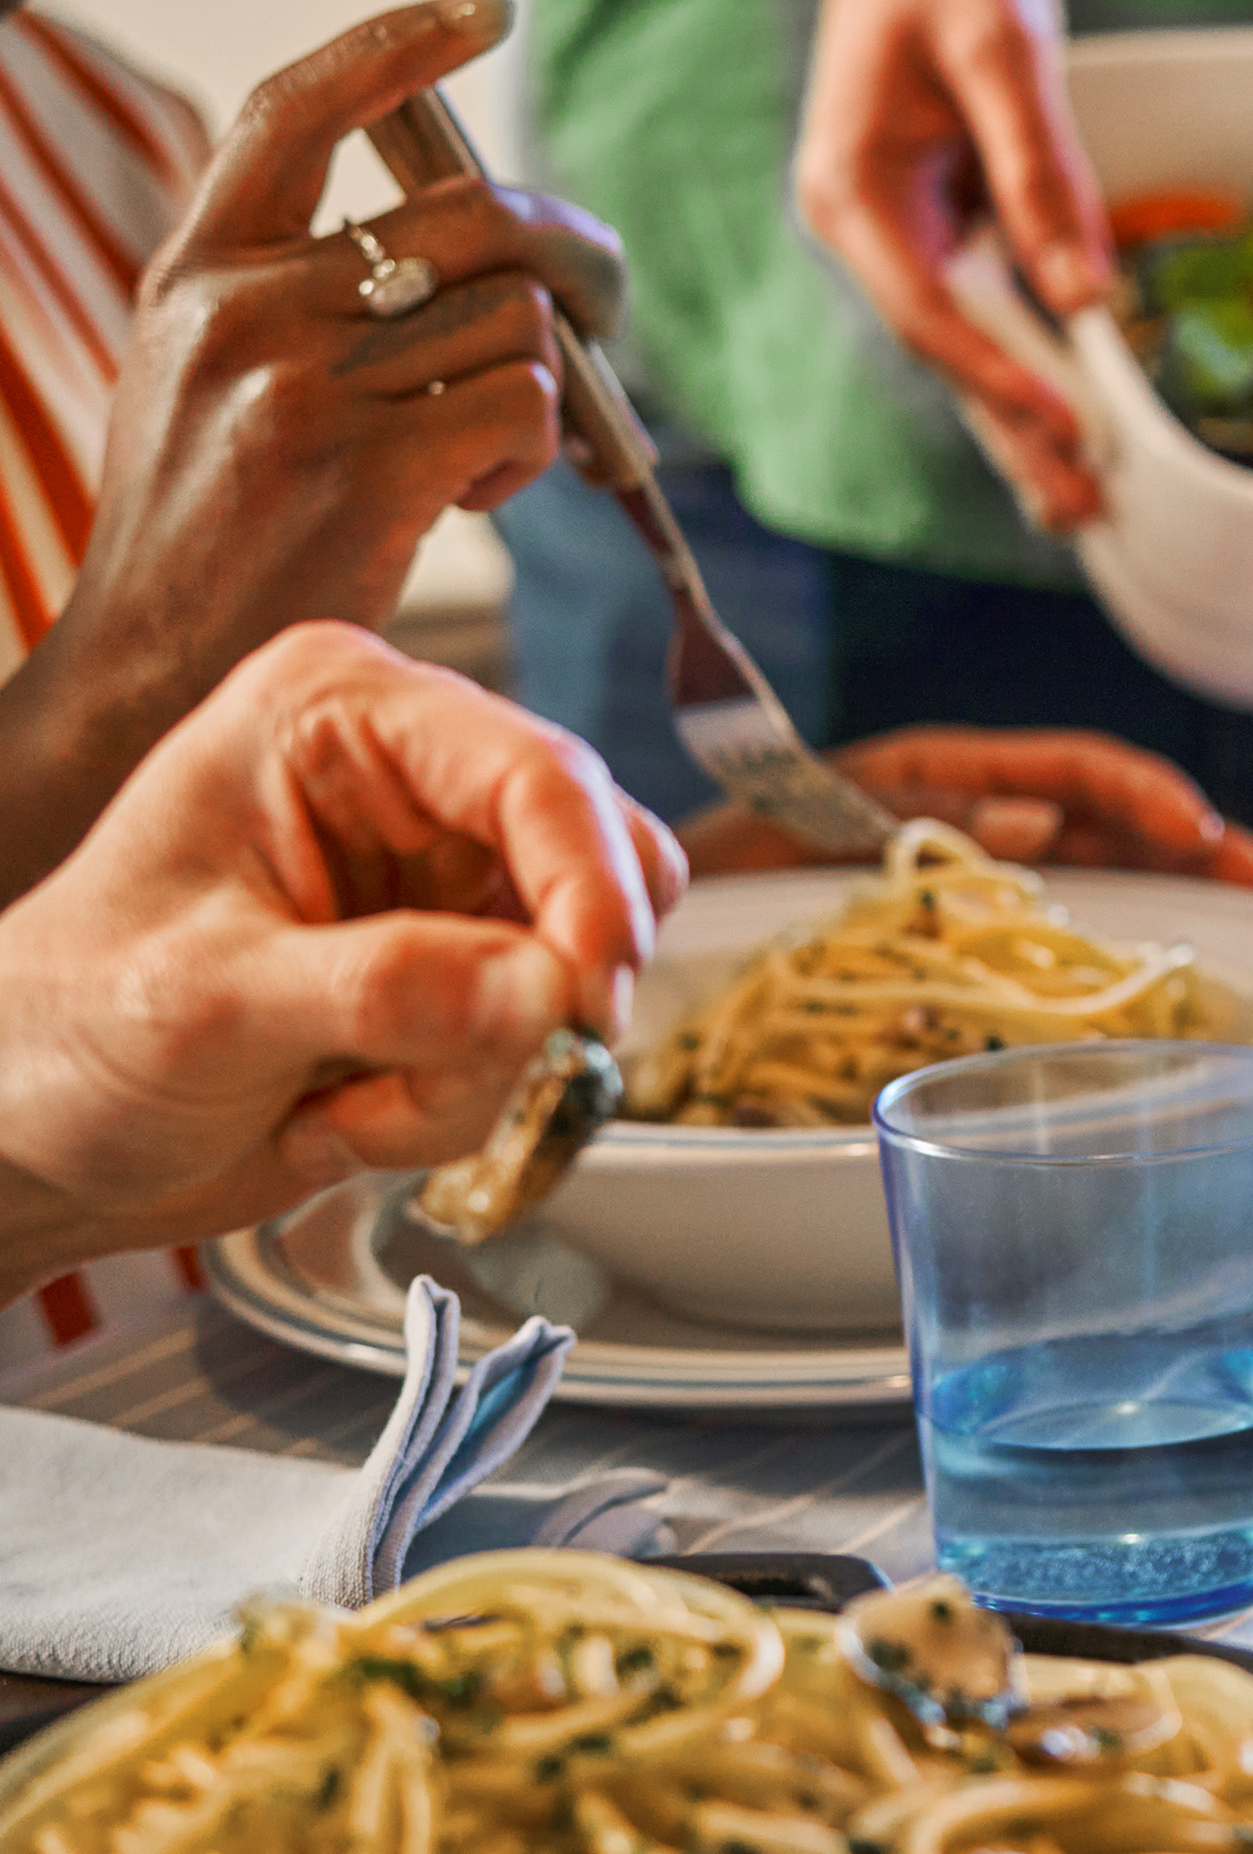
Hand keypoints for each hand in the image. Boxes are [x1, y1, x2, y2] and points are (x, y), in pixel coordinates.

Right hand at [0, 0, 626, 891]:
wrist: (157, 674)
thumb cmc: (222, 530)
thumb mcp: (212, 378)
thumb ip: (305, 294)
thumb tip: (485, 236)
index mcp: (197, 271)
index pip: (294, 109)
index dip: (397, 45)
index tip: (485, 12)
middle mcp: (239, 309)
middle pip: (477, 214)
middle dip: (577, 256)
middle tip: (605, 311)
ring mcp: (297, 385)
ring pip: (518, 317)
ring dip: (543, 385)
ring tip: (481, 451)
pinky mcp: (362, 466)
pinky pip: (525, 401)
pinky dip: (539, 448)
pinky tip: (480, 493)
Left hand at [0, 624, 681, 1273]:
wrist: (27, 1138)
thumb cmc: (60, 1034)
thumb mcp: (203, 1006)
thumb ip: (381, 990)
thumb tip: (546, 989)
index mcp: (336, 715)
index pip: (536, 774)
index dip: (589, 891)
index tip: (587, 1005)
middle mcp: (412, 778)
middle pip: (596, 864)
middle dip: (529, 999)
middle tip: (456, 1078)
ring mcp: (446, 877)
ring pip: (584, 964)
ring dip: (495, 1065)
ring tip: (360, 1100)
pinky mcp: (466, 967)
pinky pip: (551, 1036)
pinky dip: (480, 1098)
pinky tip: (360, 1110)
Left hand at [681, 726, 1252, 887]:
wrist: (631, 931)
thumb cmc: (708, 868)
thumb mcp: (794, 826)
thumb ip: (904, 814)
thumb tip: (1035, 825)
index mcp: (933, 777)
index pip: (1065, 770)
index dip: (1141, 795)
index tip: (1199, 834)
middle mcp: (963, 822)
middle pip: (1104, 817)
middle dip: (1194, 840)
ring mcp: (965, 880)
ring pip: (1094, 869)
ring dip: (1175, 887)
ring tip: (1250, 913)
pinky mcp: (955, 937)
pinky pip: (1051, 926)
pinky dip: (1117, 937)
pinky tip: (1160, 968)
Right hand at [779, 0, 1111, 524]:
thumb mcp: (1003, 48)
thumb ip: (1038, 170)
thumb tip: (1080, 290)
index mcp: (856, 192)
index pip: (933, 313)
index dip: (1006, 377)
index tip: (1074, 428)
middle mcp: (865, 225)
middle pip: (944, 351)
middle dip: (1010, 432)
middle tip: (1080, 513)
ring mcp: (897, 227)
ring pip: (963, 341)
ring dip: (1018, 414)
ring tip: (1079, 498)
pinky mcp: (936, 217)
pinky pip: (982, 303)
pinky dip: (1024, 358)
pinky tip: (1068, 413)